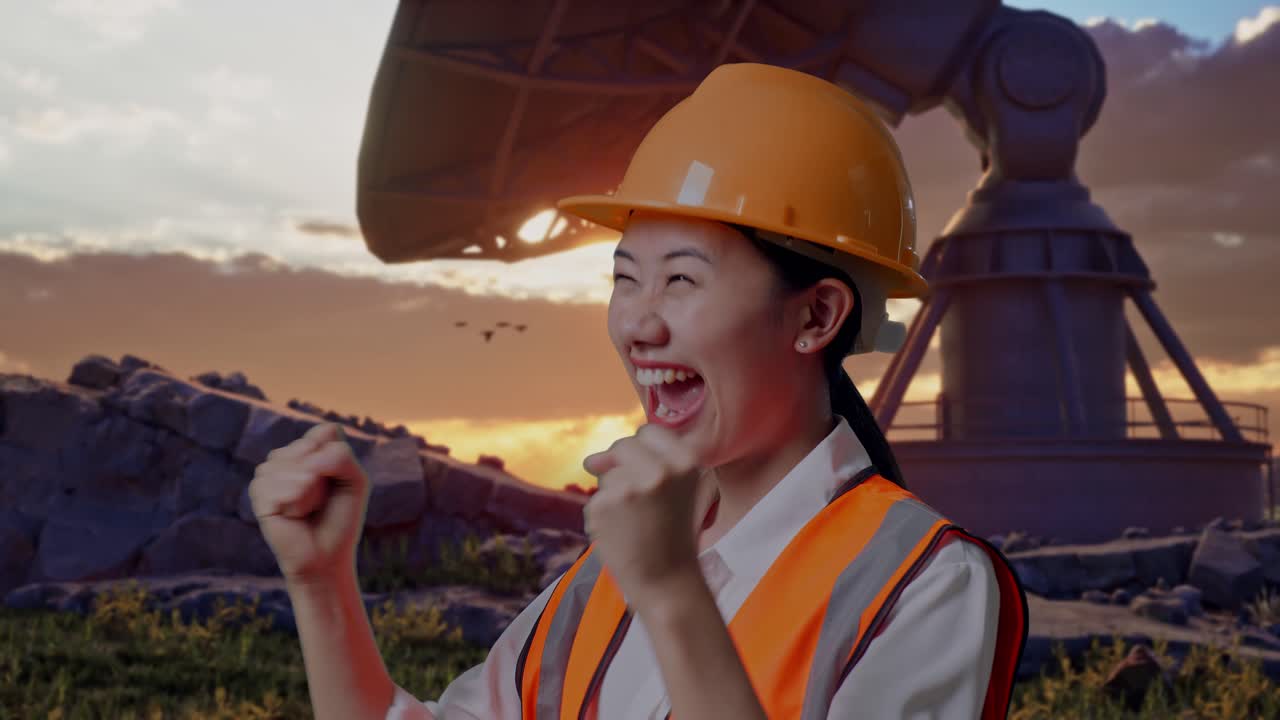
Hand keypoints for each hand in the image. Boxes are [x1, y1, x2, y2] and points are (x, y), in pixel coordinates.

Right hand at [248, 422, 370, 584]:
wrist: (325, 554)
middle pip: (310, 446)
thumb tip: (307, 464)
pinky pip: (282, 488)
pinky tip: (293, 515)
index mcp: (310, 447)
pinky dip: (296, 504)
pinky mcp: (258, 493)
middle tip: (322, 498)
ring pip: (295, 466)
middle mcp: (287, 455)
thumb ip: (340, 457)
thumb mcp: (355, 480)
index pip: (325, 431)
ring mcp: (269, 472)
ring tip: (308, 507)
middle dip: (326, 476)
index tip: (339, 480)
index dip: (337, 457)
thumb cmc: (341, 517)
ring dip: (311, 492)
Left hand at [581, 423, 715, 607]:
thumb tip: (590, 460)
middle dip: (623, 467)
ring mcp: (629, 486)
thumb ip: (643, 463)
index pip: (649, 431)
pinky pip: (596, 498)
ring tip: (634, 522)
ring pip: (608, 473)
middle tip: (638, 502)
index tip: (647, 473)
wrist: (666, 582)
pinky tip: (621, 534)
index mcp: (685, 462)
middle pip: (624, 446)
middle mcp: (659, 469)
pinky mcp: (604, 505)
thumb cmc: (671, 535)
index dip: (642, 451)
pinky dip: (603, 515)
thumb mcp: (677, 489)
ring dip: (613, 493)